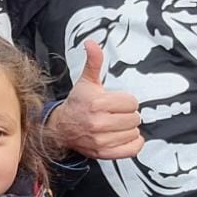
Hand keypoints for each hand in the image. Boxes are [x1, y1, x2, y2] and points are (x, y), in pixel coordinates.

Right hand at [47, 41, 143, 159]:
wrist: (62, 128)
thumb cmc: (78, 104)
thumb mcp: (86, 81)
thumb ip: (93, 62)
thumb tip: (91, 43)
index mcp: (97, 103)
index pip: (132, 103)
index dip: (127, 101)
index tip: (117, 102)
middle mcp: (98, 123)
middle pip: (134, 118)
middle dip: (128, 115)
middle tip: (117, 114)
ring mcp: (101, 140)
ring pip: (134, 133)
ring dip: (129, 129)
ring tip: (117, 125)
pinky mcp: (103, 153)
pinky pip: (131, 150)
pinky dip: (134, 144)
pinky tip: (126, 136)